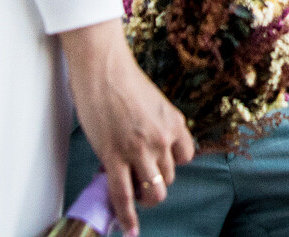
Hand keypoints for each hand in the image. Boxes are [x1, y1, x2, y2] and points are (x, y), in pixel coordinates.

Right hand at [60, 20, 194, 235]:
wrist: (103, 67)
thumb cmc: (121, 79)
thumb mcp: (152, 102)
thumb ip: (154, 126)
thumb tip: (142, 149)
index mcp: (175, 122)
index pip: (185, 157)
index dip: (169, 164)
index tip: (156, 164)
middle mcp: (163, 138)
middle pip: (168, 177)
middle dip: (153, 181)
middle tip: (136, 178)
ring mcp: (140, 149)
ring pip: (152, 191)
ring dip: (143, 198)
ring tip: (131, 195)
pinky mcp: (115, 157)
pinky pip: (124, 195)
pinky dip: (127, 215)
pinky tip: (128, 226)